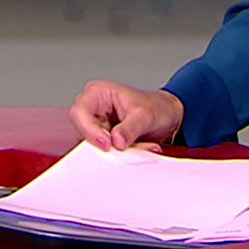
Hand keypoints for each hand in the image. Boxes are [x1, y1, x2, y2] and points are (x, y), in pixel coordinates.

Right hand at [69, 79, 183, 151]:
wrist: (168, 118)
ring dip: (116, 151)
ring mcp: (98, 126)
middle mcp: (93, 109)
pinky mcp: (105, 140)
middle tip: (124, 148)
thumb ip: (130, 128)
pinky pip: (106, 153)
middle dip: (104, 143)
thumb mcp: (145, 116)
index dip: (89, 129)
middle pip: (83, 131)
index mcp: (97, 93)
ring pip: (94, 146)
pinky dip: (121, 155)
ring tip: (138, 145)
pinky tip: (138, 148)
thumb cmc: (156, 108)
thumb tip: (116, 141)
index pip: (80, 112)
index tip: (106, 144)